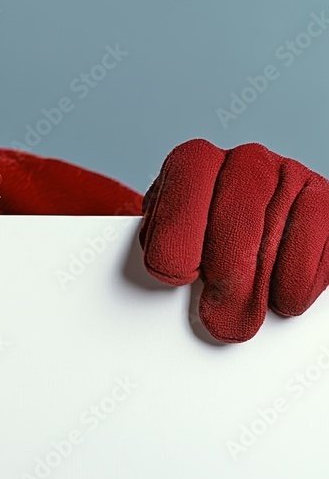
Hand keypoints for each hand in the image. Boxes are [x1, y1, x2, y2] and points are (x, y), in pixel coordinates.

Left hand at [139, 139, 328, 341]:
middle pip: (235, 213)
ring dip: (259, 286)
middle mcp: (246, 161)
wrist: (237, 229)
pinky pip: (317, 237)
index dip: (178, 228)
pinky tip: (281, 297)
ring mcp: (291, 177)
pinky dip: (298, 279)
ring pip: (277, 232)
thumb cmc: (196, 235)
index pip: (186, 179)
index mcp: (196, 160)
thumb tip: (164, 279)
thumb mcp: (168, 234)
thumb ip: (165, 246)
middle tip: (216, 317)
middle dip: (224, 274)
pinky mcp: (325, 202)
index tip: (173, 272)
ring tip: (243, 318)